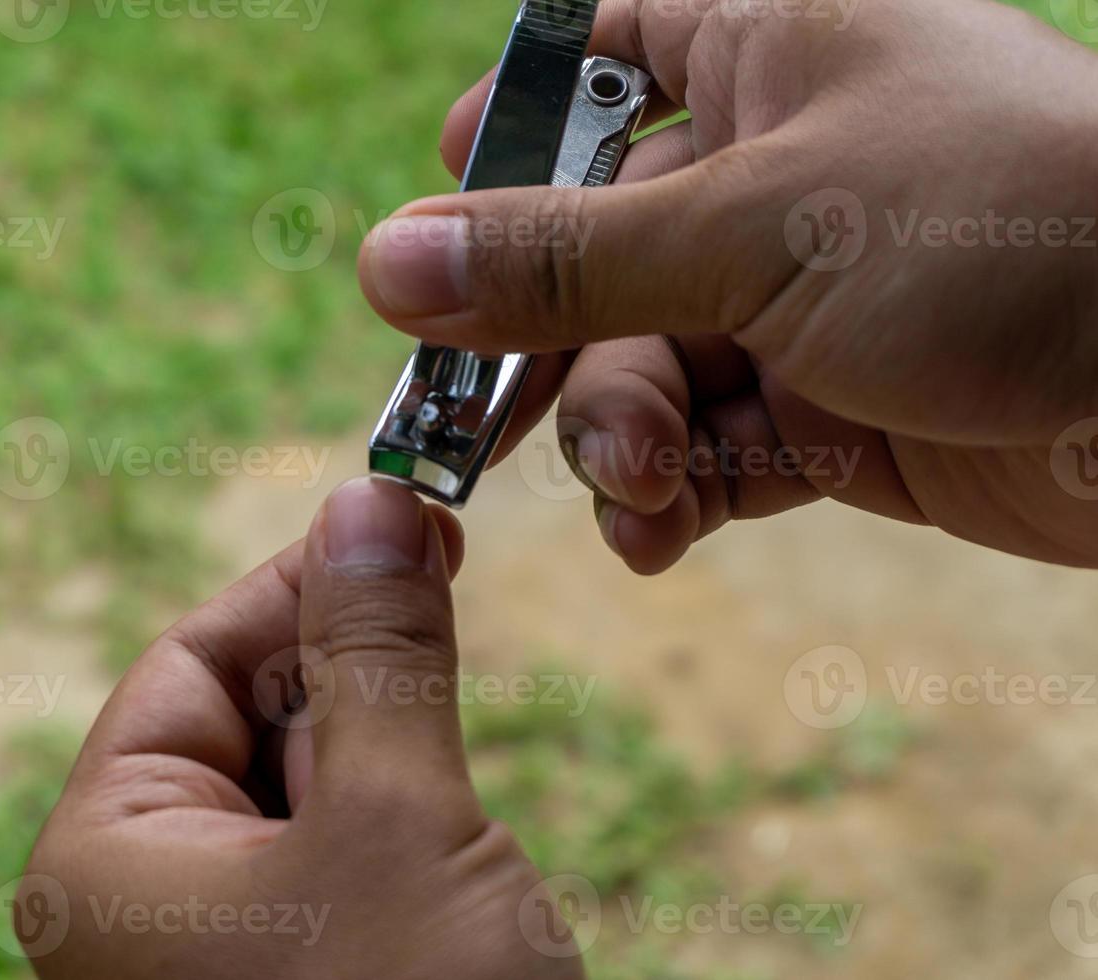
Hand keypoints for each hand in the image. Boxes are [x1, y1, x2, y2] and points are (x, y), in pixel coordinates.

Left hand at [18, 478, 584, 978]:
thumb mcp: (399, 821)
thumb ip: (379, 653)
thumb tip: (369, 498)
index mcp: (102, 859)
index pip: (189, 662)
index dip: (301, 585)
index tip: (409, 526)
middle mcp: (135, 909)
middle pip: (243, 723)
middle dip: (355, 690)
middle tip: (452, 667)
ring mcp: (213, 959)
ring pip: (303, 798)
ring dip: (388, 775)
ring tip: (443, 842)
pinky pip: (333, 873)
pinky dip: (396, 841)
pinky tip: (446, 887)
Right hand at [358, 0, 1097, 571]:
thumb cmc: (1005, 236)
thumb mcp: (756, 231)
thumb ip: (563, 257)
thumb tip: (388, 262)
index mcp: (772, 47)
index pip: (615, 41)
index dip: (522, 108)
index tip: (446, 185)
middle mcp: (785, 162)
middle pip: (599, 242)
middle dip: (543, 339)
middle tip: (468, 424)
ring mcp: (810, 292)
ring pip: (648, 360)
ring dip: (619, 434)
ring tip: (637, 489)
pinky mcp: (840, 407)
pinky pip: (713, 444)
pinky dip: (676, 491)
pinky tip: (659, 529)